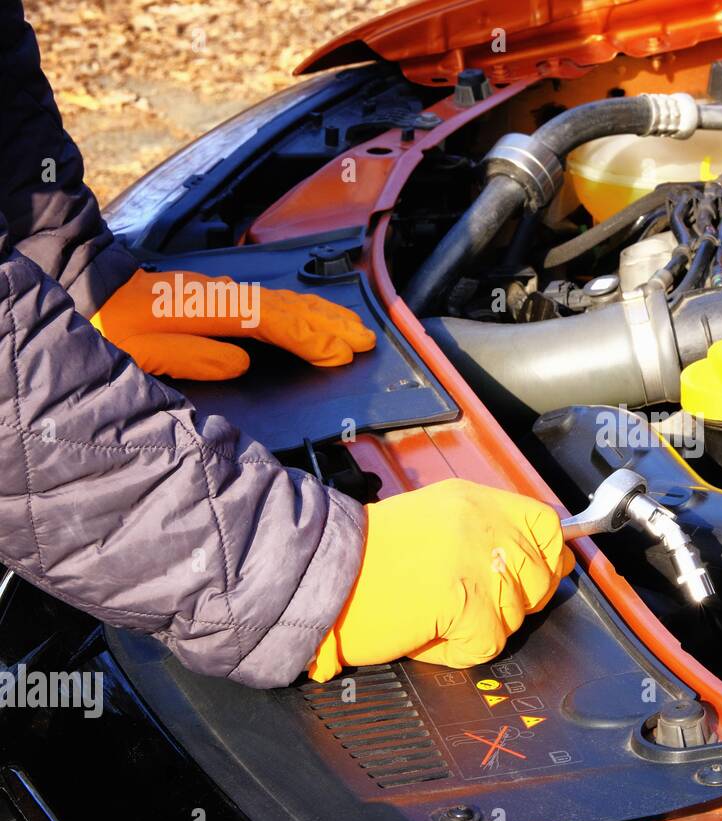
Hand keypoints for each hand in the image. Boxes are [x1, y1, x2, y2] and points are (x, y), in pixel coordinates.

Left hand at [91, 268, 375, 379]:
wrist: (81, 284)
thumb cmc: (107, 324)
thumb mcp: (138, 350)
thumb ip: (191, 356)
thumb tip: (242, 361)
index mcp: (207, 309)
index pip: (271, 323)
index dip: (309, 339)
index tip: (340, 355)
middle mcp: (221, 295)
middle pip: (288, 308)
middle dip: (330, 325)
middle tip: (365, 341)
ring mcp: (221, 292)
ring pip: (284, 301)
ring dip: (321, 315)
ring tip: (353, 328)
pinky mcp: (218, 296)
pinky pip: (271, 302)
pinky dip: (300, 310)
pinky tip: (313, 316)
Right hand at [308, 479, 575, 680]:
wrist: (319, 573)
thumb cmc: (364, 558)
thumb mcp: (433, 522)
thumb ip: (482, 534)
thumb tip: (539, 561)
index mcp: (474, 500)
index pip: (546, 524)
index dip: (548, 556)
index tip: (534, 576)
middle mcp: (482, 523)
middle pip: (539, 576)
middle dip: (510, 603)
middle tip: (463, 605)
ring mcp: (478, 561)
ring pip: (513, 615)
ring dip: (476, 628)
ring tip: (431, 614)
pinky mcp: (467, 600)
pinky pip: (487, 643)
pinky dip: (456, 650)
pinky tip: (424, 632)